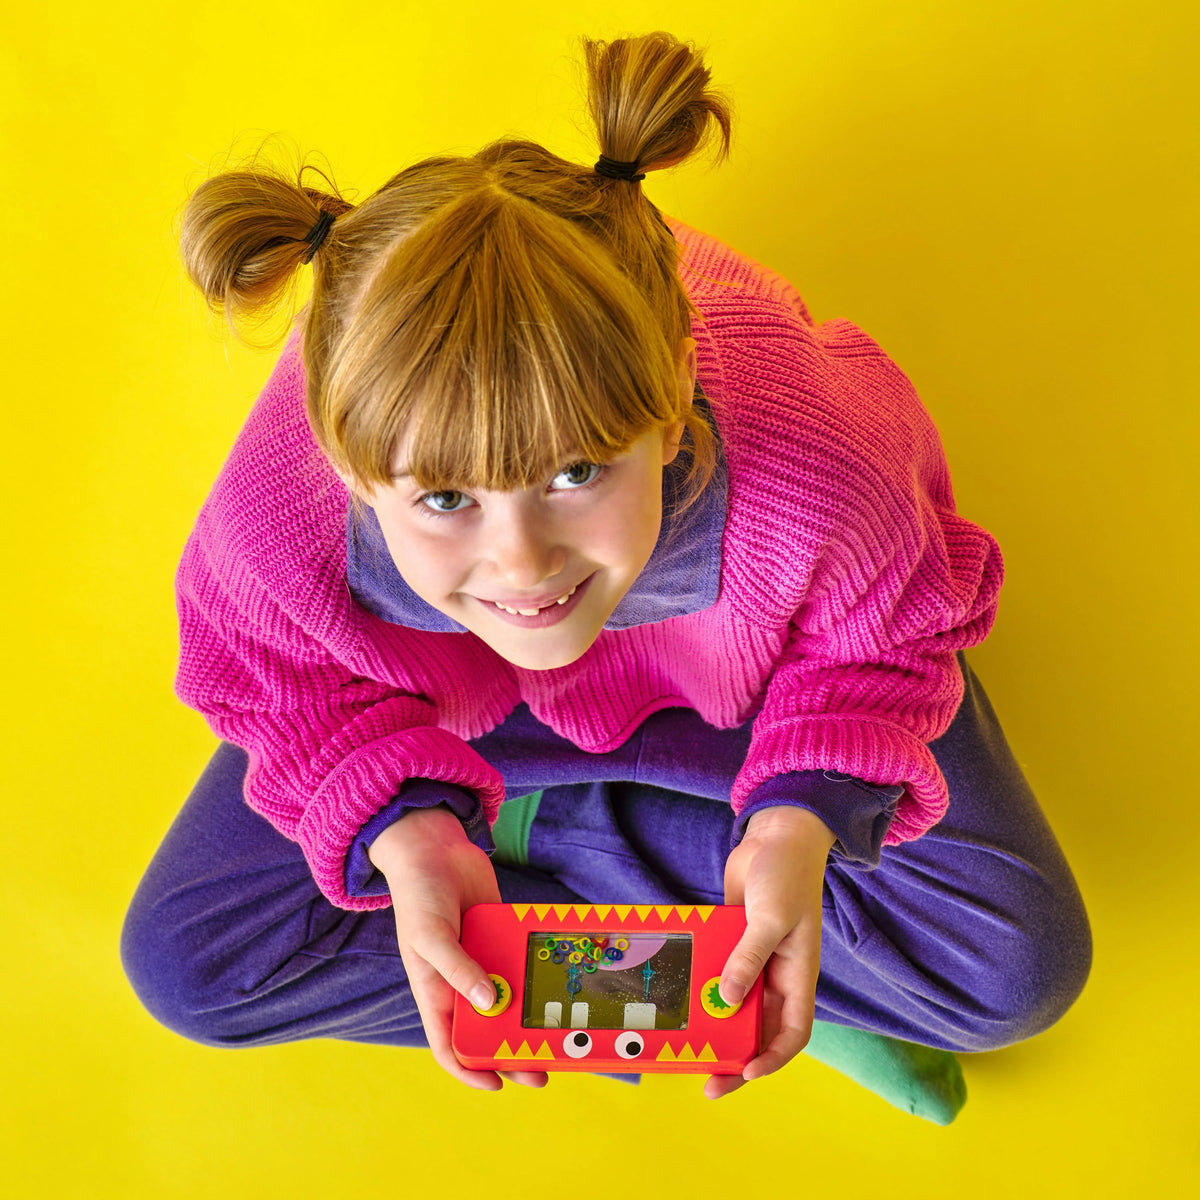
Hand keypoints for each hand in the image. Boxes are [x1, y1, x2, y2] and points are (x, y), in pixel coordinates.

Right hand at [368, 805, 548, 1090]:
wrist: (434, 847)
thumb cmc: (419, 895)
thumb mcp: (431, 936)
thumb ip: (458, 969)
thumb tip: (488, 1002)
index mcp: (434, 991)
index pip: (449, 1045)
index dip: (470, 1070)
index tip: (498, 1084)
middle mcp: (460, 982)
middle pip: (487, 1029)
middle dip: (512, 1051)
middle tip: (544, 1067)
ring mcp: (482, 959)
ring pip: (509, 999)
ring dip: (529, 1016)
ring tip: (557, 1031)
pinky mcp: (499, 936)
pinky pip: (519, 961)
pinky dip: (534, 973)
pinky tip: (558, 982)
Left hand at [705, 806, 836, 1099]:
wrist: (776, 834)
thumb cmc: (785, 875)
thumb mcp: (771, 918)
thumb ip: (749, 958)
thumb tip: (727, 1000)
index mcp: (798, 975)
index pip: (792, 1032)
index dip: (771, 1058)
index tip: (744, 1071)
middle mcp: (777, 974)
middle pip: (759, 1029)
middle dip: (736, 1054)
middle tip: (706, 1077)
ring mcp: (754, 958)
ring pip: (735, 1004)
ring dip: (715, 1022)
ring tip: (688, 1042)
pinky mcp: (733, 941)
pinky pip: (717, 972)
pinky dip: (702, 984)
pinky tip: (678, 992)